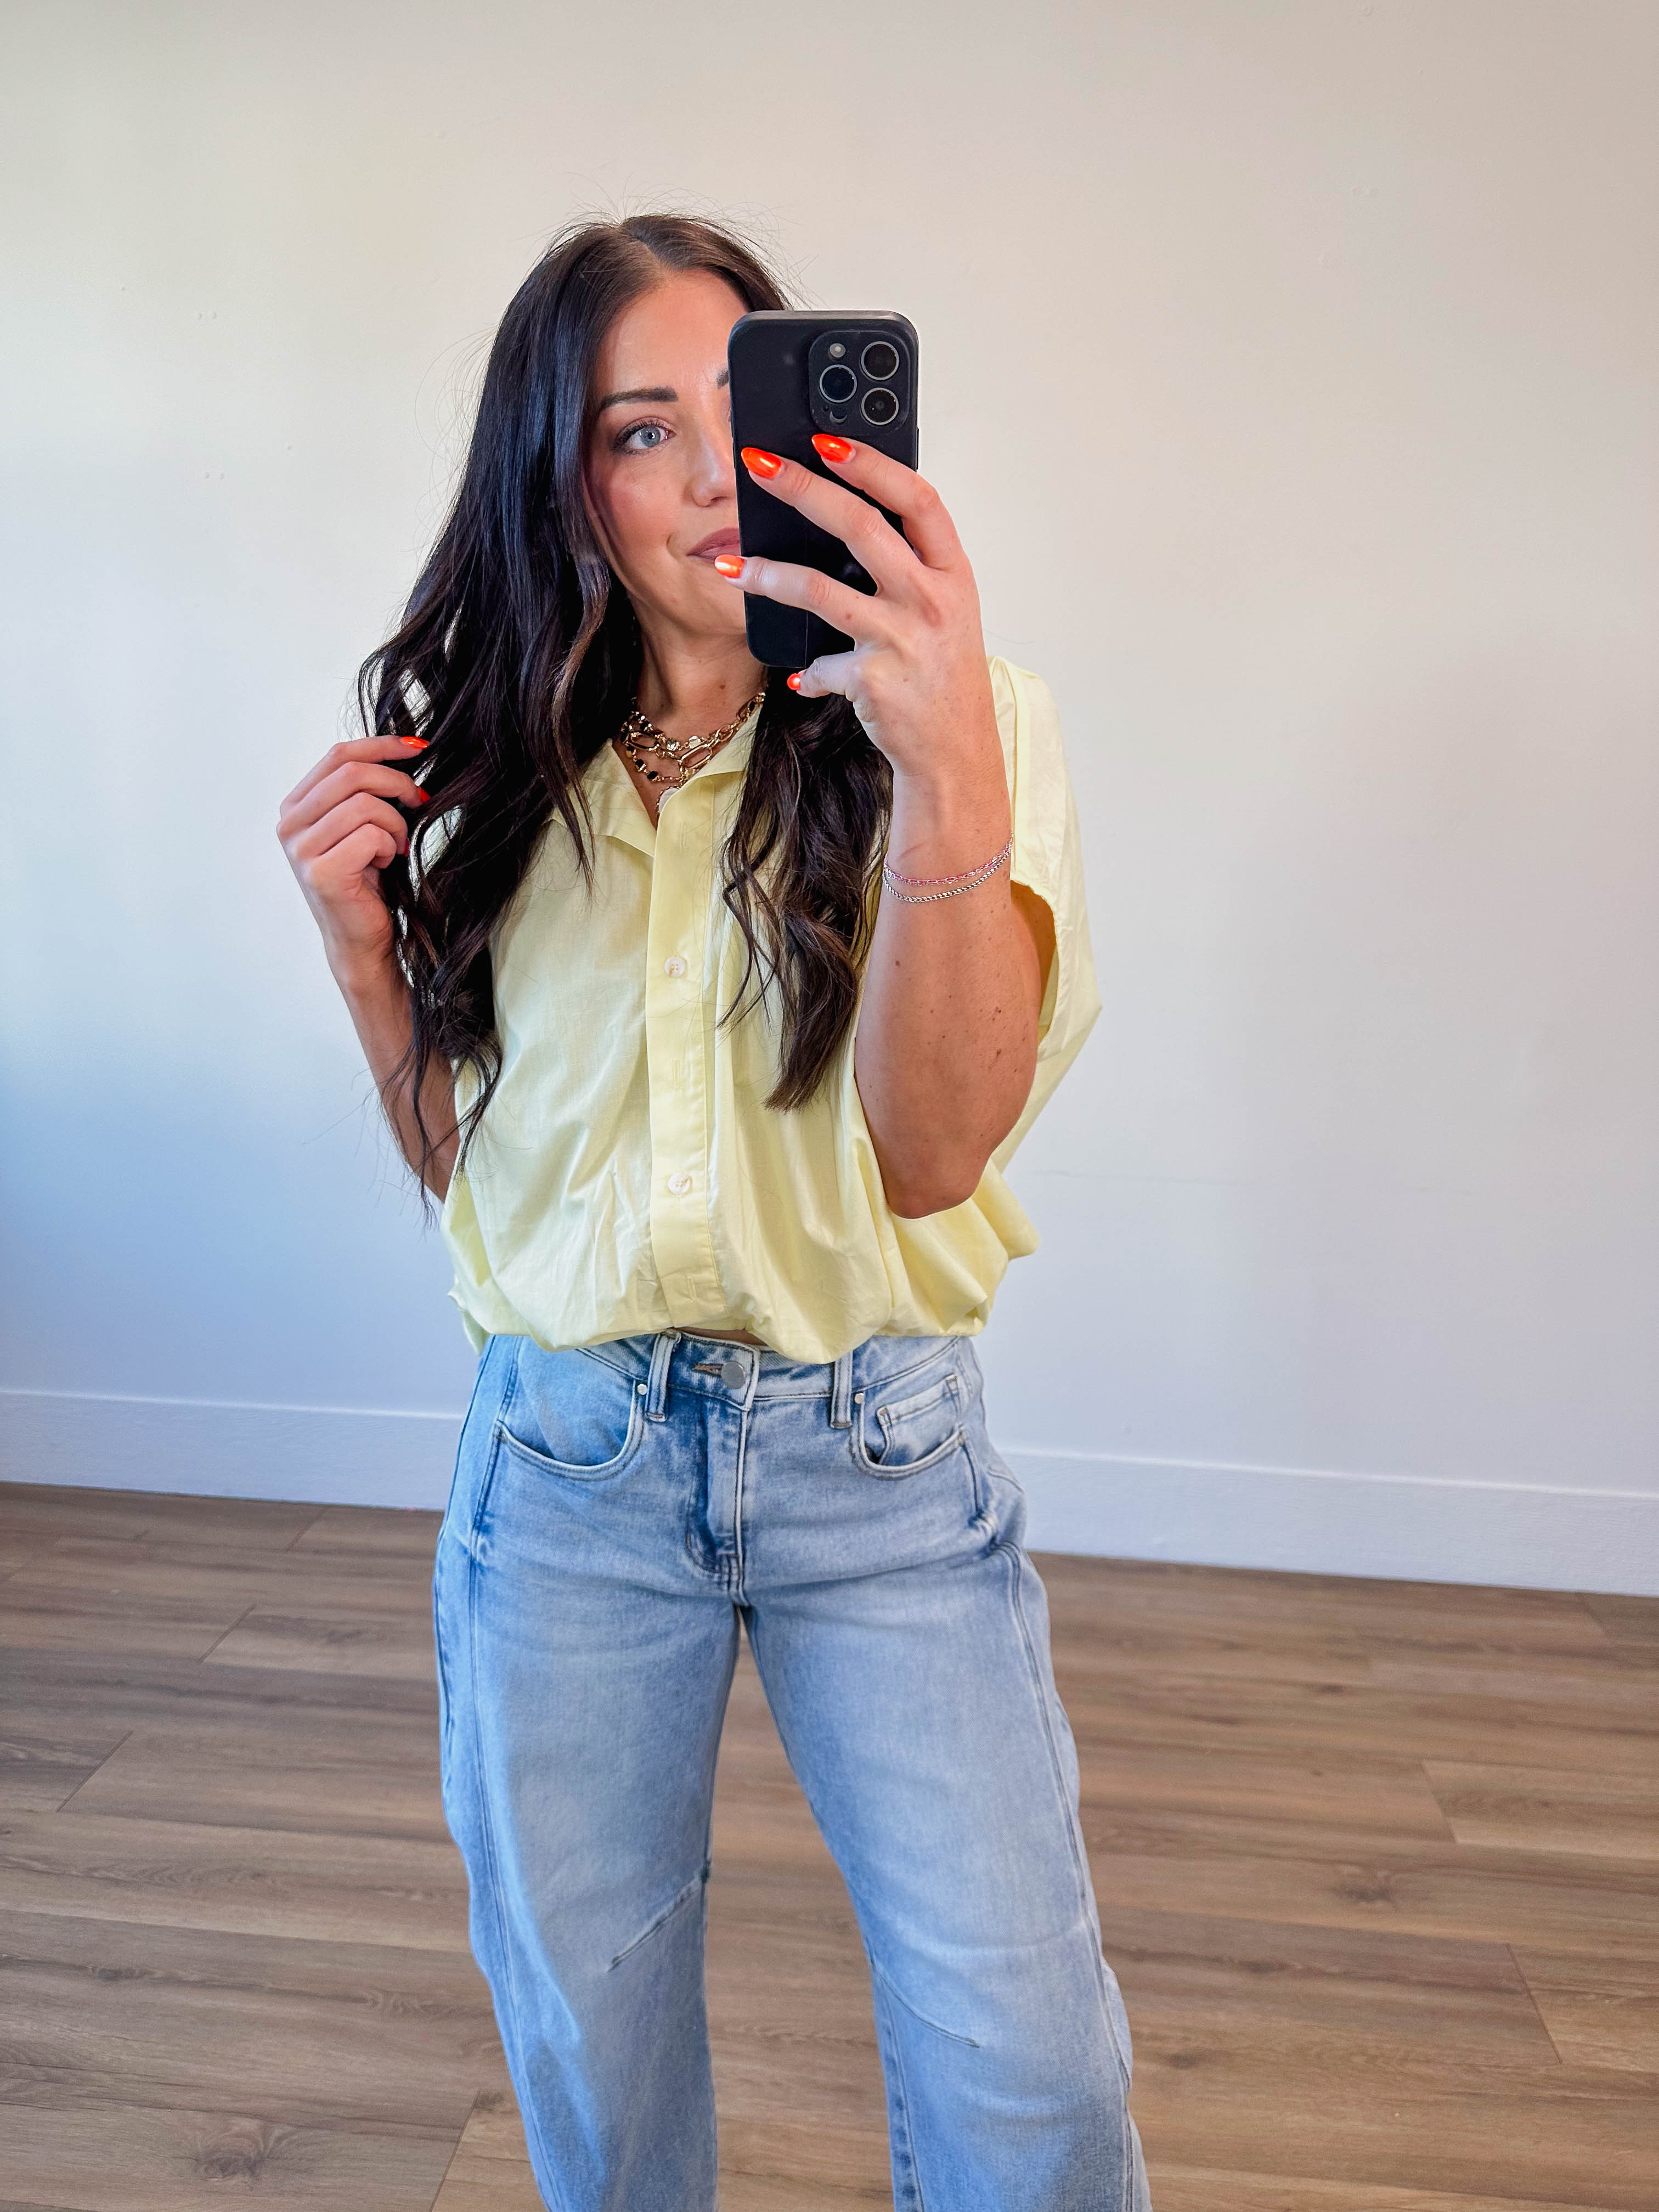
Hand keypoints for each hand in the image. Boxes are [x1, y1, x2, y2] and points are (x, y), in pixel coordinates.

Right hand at [277, 736, 430, 984]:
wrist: (361, 937)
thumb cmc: (366, 879)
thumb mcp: (360, 824)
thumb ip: (363, 789)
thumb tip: (404, 748)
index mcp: (296, 806)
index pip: (338, 755)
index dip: (381, 745)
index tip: (418, 749)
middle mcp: (290, 825)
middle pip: (352, 773)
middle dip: (396, 783)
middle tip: (418, 801)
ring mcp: (301, 849)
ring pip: (365, 804)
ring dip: (395, 823)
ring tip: (395, 845)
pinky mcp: (321, 872)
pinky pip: (370, 835)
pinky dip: (389, 846)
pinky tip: (385, 863)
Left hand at [716, 439, 1002, 799]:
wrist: (956, 752)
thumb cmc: (944, 677)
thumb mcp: (947, 611)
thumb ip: (913, 567)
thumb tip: (852, 518)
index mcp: (953, 573)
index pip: (918, 499)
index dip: (873, 465)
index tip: (829, 441)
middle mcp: (932, 598)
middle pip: (861, 526)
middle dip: (803, 488)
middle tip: (759, 465)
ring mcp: (903, 638)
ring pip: (820, 589)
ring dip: (766, 574)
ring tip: (729, 566)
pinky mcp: (873, 679)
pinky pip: (821, 663)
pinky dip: (808, 672)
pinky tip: (801, 679)